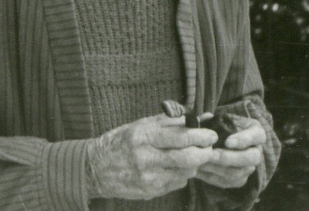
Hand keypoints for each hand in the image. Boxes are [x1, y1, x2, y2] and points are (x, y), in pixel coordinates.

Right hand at [87, 114, 217, 199]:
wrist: (96, 167)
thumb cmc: (121, 142)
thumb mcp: (139, 126)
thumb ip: (167, 122)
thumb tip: (196, 117)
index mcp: (142, 135)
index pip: (179, 136)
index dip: (200, 136)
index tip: (212, 134)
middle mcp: (145, 156)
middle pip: (187, 157)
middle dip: (204, 152)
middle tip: (210, 148)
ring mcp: (148, 176)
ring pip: (185, 171)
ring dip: (194, 164)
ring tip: (191, 156)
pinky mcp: (151, 190)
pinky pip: (177, 182)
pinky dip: (181, 174)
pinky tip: (174, 168)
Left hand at [195, 115, 264, 188]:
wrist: (214, 141)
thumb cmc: (217, 125)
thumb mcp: (216, 118)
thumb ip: (210, 118)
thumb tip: (205, 118)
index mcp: (255, 132)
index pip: (257, 136)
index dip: (243, 140)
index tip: (227, 142)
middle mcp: (256, 151)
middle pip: (252, 158)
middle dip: (230, 157)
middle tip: (212, 154)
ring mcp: (249, 167)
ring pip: (240, 172)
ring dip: (219, 168)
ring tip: (202, 162)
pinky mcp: (239, 179)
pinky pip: (229, 182)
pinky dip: (213, 177)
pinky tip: (200, 170)